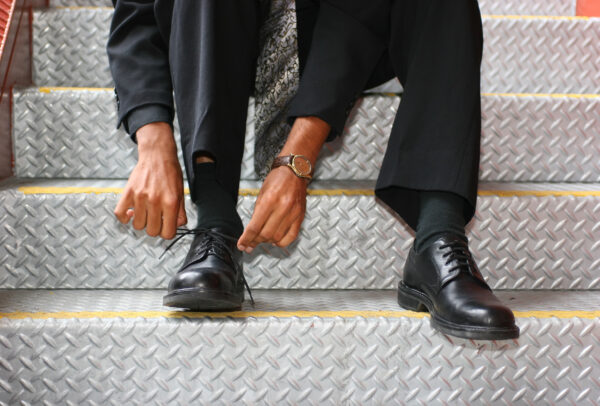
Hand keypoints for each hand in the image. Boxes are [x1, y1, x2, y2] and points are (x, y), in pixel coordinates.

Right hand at [114, 122, 186, 238]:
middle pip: (152, 231)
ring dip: (142, 222)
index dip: (168, 232)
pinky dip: (125, 218)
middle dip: (155, 228)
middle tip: (157, 219)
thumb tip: (177, 226)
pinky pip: (120, 214)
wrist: (157, 155)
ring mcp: (140, 197)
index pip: (168, 233)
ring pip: (137, 225)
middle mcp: (155, 201)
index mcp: (171, 202)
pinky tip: (132, 213)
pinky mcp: (128, 192)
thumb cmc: (170, 173)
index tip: (166, 227)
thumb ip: (180, 212)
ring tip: (146, 212)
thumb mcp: (181, 193)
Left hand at [237, 167, 307, 252]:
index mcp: (269, 200)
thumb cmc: (277, 180)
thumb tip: (250, 232)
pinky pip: (291, 237)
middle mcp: (282, 207)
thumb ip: (256, 214)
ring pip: (277, 237)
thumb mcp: (261, 194)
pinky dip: (282, 242)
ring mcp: (293, 213)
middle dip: (255, 241)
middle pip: (266, 234)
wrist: (295, 171)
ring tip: (262, 239)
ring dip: (268, 241)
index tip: (242, 245)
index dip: (246, 239)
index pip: (255, 226)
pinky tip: (275, 240)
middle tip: (250, 244)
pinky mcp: (300, 216)